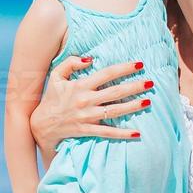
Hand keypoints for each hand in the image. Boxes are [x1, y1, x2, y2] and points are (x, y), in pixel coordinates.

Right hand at [29, 55, 154, 151]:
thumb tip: (89, 58)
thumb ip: (70, 63)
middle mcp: (86, 100)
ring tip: (148, 101)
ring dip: (133, 106)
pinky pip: (108, 133)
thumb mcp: (56, 76)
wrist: (41, 125)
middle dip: (134, 86)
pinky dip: (122, 134)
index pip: (106, 74)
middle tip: (151, 82)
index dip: (124, 68)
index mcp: (80, 85)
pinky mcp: (87, 130)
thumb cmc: (51, 98)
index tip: (140, 64)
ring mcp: (87, 116)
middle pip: (115, 92)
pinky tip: (137, 133)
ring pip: (115, 111)